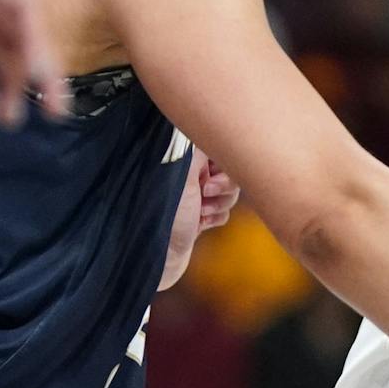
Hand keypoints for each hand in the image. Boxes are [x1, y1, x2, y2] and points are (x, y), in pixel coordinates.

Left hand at [160, 152, 237, 290]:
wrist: (158, 258)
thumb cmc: (166, 217)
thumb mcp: (184, 178)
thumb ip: (197, 151)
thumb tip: (204, 130)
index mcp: (182, 159)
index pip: (217, 147)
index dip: (222, 163)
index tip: (209, 176)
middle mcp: (189, 173)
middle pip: (229, 169)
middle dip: (223, 186)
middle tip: (205, 195)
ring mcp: (195, 194)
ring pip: (229, 191)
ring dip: (219, 204)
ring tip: (200, 213)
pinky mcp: (200, 212)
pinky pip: (224, 209)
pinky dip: (216, 217)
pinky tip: (200, 224)